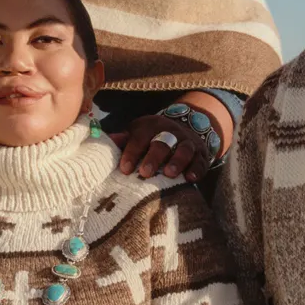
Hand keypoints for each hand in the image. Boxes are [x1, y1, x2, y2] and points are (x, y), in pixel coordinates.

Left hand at [114, 94, 233, 181]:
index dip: (132, 152)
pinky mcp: (201, 154)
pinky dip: (197, 169)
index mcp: (151, 126)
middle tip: (145, 173)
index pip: (140, 137)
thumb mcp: (137, 133)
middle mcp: (171, 131)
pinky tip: (190, 179)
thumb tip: (102, 144)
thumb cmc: (152, 137)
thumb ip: (123, 140)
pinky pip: (201, 161)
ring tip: (169, 175)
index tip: (125, 169)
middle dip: (154, 157)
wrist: (184, 128)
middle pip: (163, 142)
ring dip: (177, 161)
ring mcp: (188, 142)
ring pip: (184, 149)